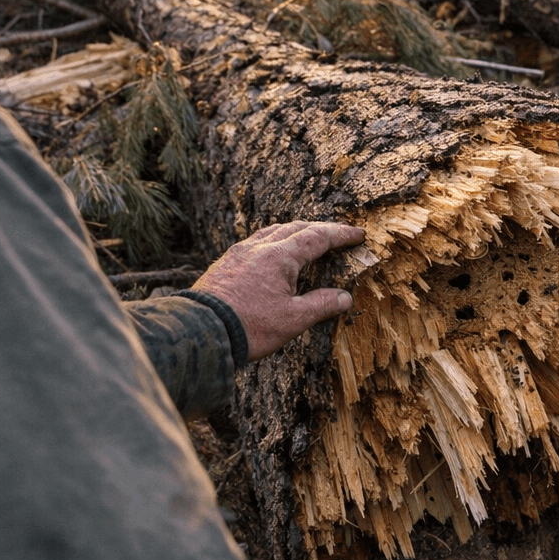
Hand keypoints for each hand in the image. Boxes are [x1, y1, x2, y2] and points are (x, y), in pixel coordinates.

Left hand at [192, 221, 364, 361]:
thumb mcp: (293, 320)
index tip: (358, 234)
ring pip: (272, 231)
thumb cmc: (249, 327)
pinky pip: (254, 241)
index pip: (317, 237)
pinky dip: (272, 241)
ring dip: (294, 232)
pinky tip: (271, 254)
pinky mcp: (225, 263)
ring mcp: (239, 252)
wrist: (201, 331)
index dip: (340, 234)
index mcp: (279, 256)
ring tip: (306, 239)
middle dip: (319, 229)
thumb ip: (321, 305)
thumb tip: (344, 297)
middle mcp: (258, 247)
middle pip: (295, 228)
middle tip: (337, 235)